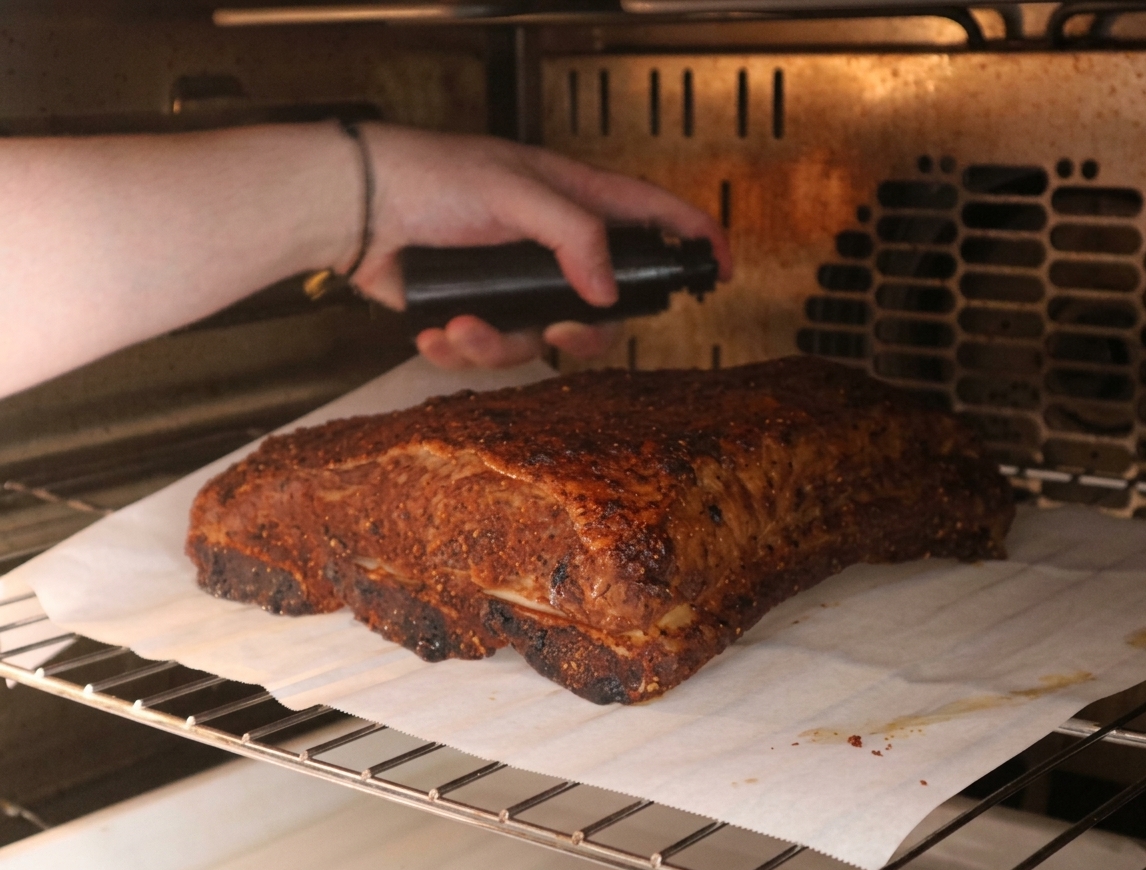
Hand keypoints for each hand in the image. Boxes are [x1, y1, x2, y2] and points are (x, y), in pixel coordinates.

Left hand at [347, 126, 731, 368]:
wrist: (357, 210)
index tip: (720, 268)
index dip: (692, 239)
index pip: (650, 217)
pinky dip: (461, 347)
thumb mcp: (515, 192)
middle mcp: (549, 245)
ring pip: (540, 339)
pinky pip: (491, 348)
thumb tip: (606, 289)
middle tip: (561, 331)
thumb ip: (574, 236)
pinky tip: (437, 330)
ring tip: (464, 325)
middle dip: (583, 333)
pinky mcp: (477, 308)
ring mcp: (514, 281)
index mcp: (572, 201)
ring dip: (500, 343)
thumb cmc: (430, 177)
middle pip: (603, 305)